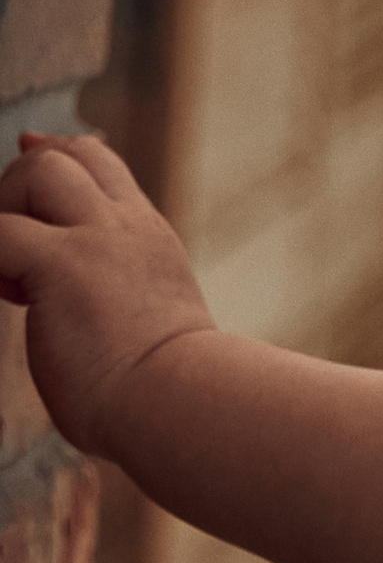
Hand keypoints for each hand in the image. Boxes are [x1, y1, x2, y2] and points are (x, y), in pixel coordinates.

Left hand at [0, 131, 213, 456]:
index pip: (100, 167)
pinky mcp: (62, 264)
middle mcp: (127, 229)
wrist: (185, 408)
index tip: (29, 172)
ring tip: (13, 274)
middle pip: (69, 154)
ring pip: (38, 170)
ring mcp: (98, 241)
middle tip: (15, 251)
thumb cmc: (170, 397)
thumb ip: (121, 299)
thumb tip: (89, 324)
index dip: (58, 158)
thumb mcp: (152, 326)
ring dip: (6, 209)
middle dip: (23, 185)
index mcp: (148, 241)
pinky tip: (7, 296)